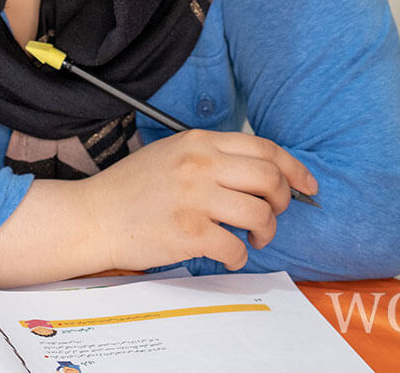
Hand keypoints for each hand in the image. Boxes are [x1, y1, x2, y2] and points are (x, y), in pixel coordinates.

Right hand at [79, 129, 317, 271]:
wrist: (92, 217)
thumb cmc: (131, 190)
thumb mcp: (171, 155)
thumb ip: (211, 157)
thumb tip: (258, 175)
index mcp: (198, 142)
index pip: (264, 148)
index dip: (294, 169)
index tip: (306, 186)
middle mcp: (199, 165)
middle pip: (269, 178)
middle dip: (282, 201)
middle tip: (272, 215)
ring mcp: (194, 199)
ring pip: (260, 213)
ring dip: (265, 231)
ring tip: (252, 237)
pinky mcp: (188, 233)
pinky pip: (235, 247)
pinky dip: (239, 256)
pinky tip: (227, 256)